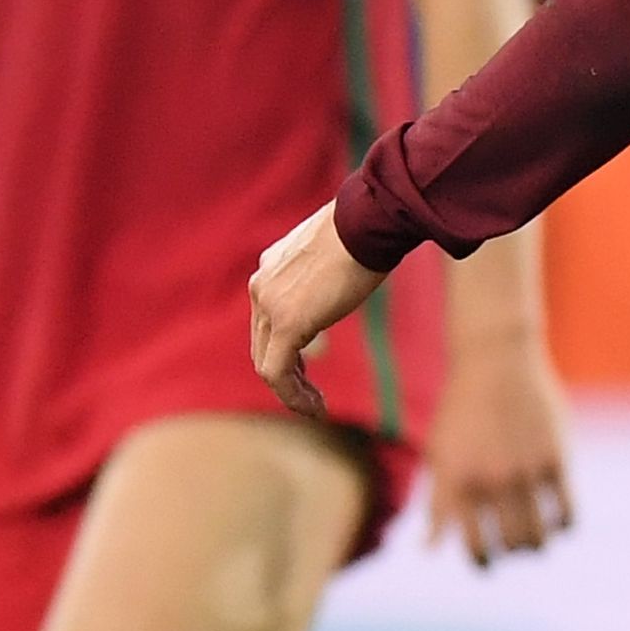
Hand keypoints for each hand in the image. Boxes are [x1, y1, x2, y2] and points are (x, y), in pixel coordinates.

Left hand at [249, 205, 386, 418]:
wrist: (368, 222)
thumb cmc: (365, 229)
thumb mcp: (336, 250)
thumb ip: (326, 271)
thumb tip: (346, 274)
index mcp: (270, 269)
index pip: (268, 321)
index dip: (287, 350)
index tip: (310, 369)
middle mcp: (261, 286)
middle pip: (263, 344)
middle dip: (288, 375)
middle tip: (312, 397)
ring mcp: (269, 305)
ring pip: (267, 362)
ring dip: (292, 391)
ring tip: (315, 408)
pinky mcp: (287, 323)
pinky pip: (277, 372)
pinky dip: (293, 395)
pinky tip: (316, 408)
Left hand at [422, 332, 576, 570]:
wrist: (495, 359)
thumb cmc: (462, 410)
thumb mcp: (440, 455)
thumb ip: (438, 505)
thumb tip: (430, 552)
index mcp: (459, 483)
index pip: (474, 546)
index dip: (482, 563)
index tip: (488, 563)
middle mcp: (493, 481)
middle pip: (511, 544)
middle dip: (512, 553)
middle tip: (513, 547)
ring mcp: (527, 471)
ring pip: (540, 534)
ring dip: (538, 544)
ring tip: (536, 537)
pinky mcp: (556, 458)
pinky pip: (568, 511)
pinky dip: (564, 525)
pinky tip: (558, 519)